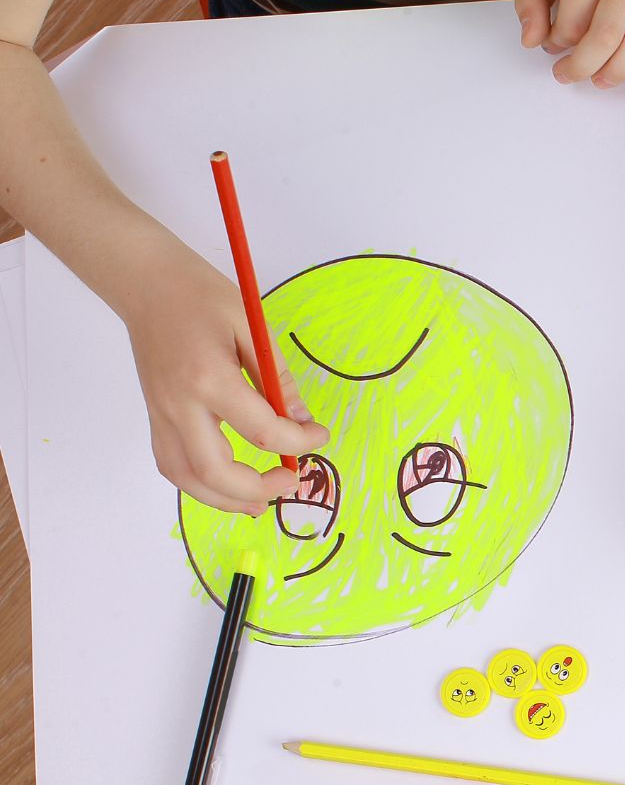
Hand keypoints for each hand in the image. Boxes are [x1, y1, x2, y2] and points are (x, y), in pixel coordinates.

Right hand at [123, 245, 329, 514]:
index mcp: (208, 377)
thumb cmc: (200, 295)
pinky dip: (200, 483)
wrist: (146, 283)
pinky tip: (227, 485)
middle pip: (215, 470)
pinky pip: (172, 463)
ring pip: (186, 477)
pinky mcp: (154, 415)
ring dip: (225, 499)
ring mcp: (160, 413)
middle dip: (258, 488)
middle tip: (292, 482)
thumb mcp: (253, 327)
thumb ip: (279, 379)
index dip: (298, 442)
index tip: (319, 436)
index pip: (261, 430)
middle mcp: (178, 403)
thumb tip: (303, 422)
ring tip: (261, 501)